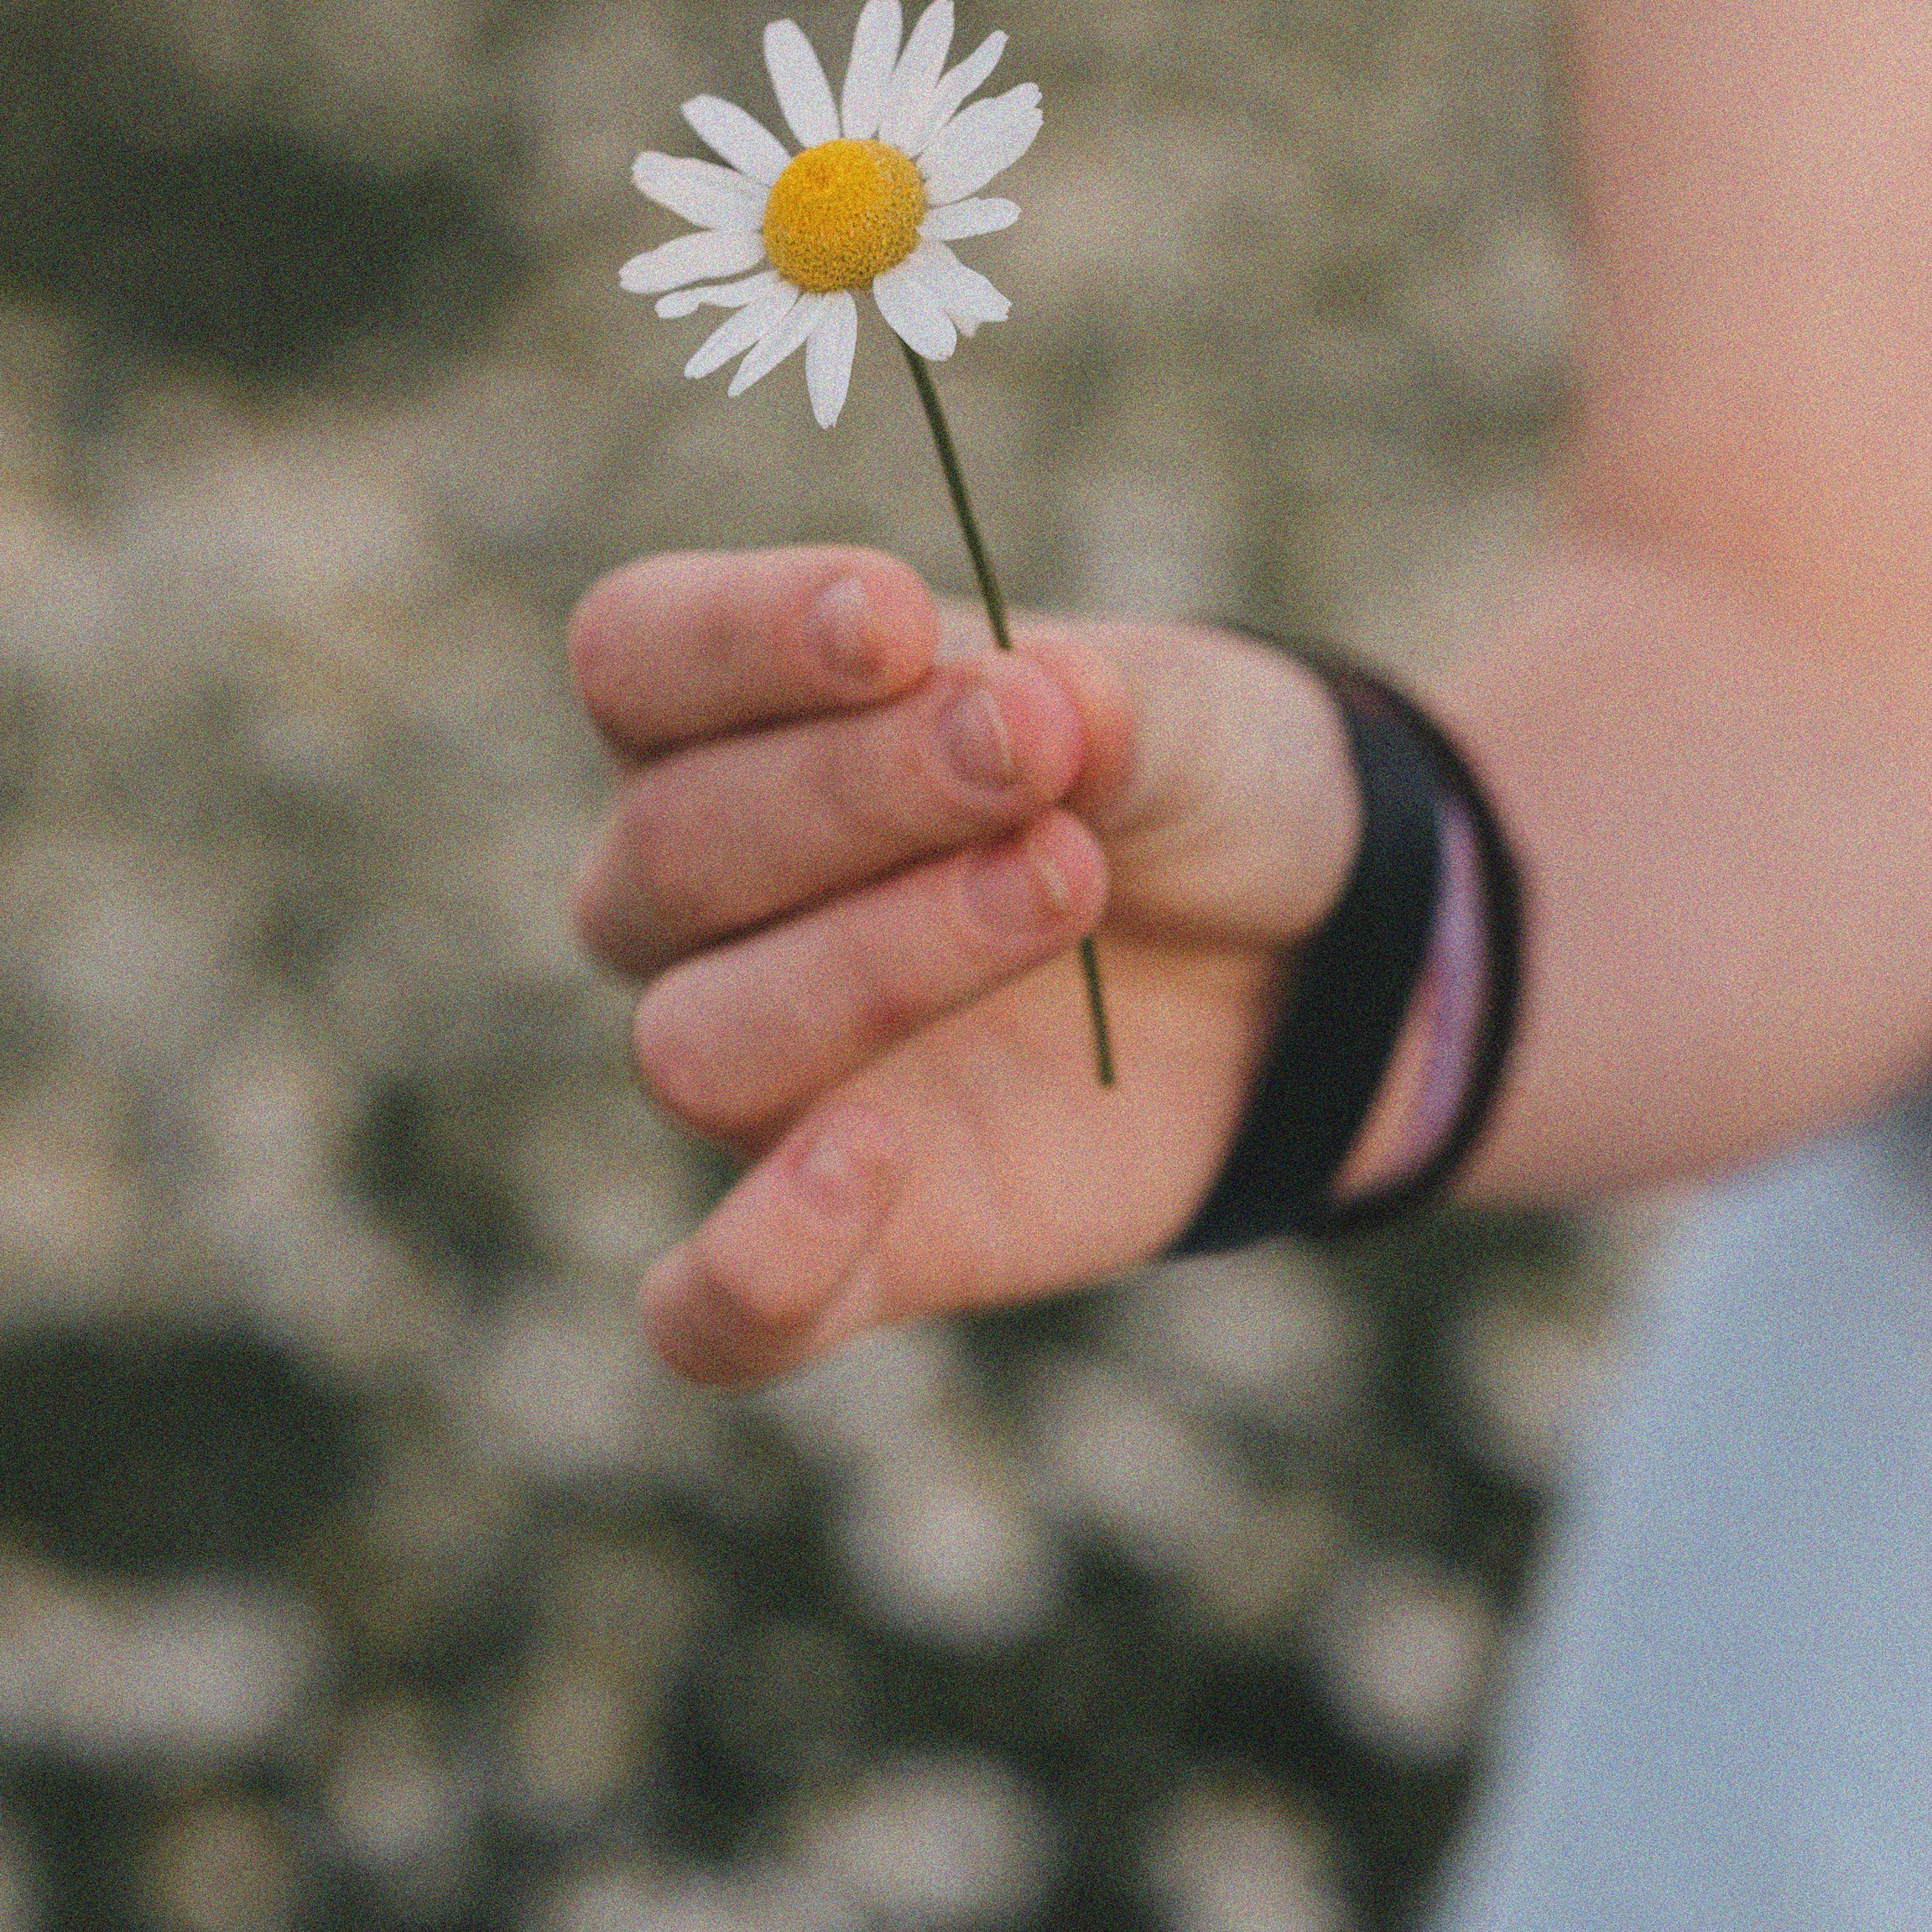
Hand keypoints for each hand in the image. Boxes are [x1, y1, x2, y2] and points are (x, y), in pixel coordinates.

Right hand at [568, 547, 1360, 1381]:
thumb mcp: (1174, 710)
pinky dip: (755, 1259)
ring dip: (874, 960)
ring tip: (1062, 882)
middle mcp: (697, 905)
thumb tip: (1035, 706)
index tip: (896, 619)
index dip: (735, 635)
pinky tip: (869, 1161)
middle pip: (669, 850)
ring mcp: (766, 1081)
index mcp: (729, 722)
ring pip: (696, 1045)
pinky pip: (713, 1312)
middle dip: (859, 791)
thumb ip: (1095, 704)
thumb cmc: (1173, 786)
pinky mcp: (853, 1247)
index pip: (634, 655)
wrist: (1297, 954)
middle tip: (1039, 755)